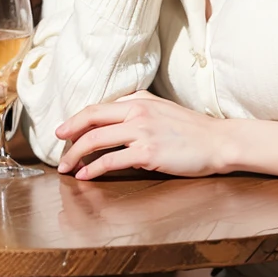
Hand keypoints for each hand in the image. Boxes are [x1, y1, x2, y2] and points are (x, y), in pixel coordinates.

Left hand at [56, 91, 230, 178]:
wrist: (220, 142)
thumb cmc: (193, 130)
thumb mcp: (162, 109)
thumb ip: (139, 108)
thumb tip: (116, 114)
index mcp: (139, 100)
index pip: (97, 108)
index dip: (75, 119)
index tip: (62, 131)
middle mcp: (137, 112)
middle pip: (90, 120)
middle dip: (68, 136)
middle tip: (57, 149)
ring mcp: (142, 131)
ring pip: (96, 140)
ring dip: (76, 155)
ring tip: (66, 168)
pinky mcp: (148, 152)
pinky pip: (111, 160)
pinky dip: (93, 169)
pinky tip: (85, 176)